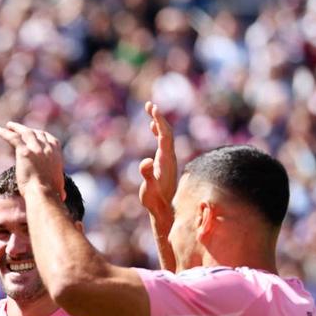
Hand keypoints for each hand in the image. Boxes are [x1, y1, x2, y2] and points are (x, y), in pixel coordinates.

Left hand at [0, 122, 65, 198]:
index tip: (34, 133)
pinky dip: (5, 133)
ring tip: (9, 125)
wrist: (44, 193)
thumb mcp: (58, 186)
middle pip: (36, 133)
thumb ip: (59, 186)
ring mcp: (36, 148)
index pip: (48, 138)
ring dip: (16, 127)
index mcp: (56, 153)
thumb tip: (62, 196)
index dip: (40, 134)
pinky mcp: (24, 151)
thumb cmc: (50, 194)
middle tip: (18, 128)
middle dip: (27, 130)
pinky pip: (13, 138)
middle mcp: (47, 147)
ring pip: (25, 132)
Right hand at [138, 102, 176, 222]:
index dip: (159, 121)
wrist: (165, 210)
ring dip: (159, 123)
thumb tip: (145, 161)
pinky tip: (153, 129)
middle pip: (167, 132)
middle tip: (149, 105)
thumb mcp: (148, 189)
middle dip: (159, 118)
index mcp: (166, 160)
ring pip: (166, 136)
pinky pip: (164, 142)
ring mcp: (168, 159)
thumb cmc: (155, 201)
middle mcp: (169, 157)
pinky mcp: (165, 163)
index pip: (165, 136)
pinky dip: (158, 132)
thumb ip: (147, 175)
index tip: (153, 108)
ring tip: (151, 111)